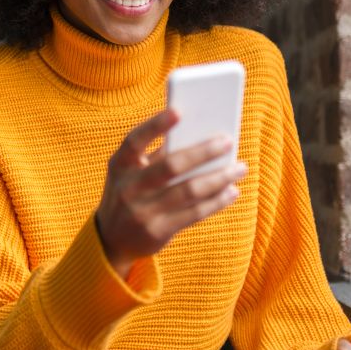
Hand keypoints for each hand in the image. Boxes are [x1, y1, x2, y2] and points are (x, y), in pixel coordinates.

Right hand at [95, 109, 245, 277]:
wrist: (111, 238)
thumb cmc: (130, 193)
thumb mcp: (131, 173)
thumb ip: (156, 156)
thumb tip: (200, 138)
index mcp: (119, 165)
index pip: (135, 140)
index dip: (155, 125)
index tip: (179, 110)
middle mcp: (127, 187)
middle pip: (170, 166)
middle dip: (202, 152)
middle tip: (227, 141)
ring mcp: (141, 211)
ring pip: (188, 191)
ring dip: (218, 178)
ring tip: (239, 167)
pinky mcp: (157, 232)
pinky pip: (194, 213)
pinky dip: (217, 201)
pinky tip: (231, 191)